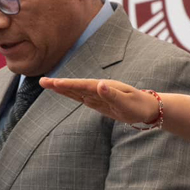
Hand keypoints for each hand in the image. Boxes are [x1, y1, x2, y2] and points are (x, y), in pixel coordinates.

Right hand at [41, 77, 159, 124]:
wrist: (147, 108)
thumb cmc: (139, 106)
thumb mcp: (127, 103)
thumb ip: (112, 95)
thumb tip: (99, 85)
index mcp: (104, 87)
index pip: (82, 86)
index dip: (67, 84)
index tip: (54, 83)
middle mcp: (99, 89)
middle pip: (75, 86)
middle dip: (59, 84)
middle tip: (42, 81)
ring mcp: (98, 95)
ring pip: (76, 91)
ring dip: (62, 88)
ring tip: (47, 84)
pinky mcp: (98, 102)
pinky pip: (81, 97)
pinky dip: (70, 94)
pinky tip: (63, 91)